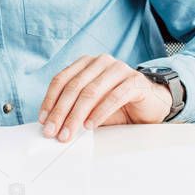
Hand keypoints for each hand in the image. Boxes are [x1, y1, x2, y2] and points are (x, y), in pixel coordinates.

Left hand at [39, 54, 172, 141]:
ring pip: (91, 91)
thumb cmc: (118, 105)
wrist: (151, 104)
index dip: (50, 100)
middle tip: (53, 131)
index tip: (44, 120)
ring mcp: (119, 68)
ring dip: (76, 115)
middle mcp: (101, 61)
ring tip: (69, 132)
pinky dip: (100, 112)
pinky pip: (114, 96)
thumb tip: (52, 124)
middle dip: (61, 111)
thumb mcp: (91, 106)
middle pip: (74, 86)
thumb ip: (74, 109)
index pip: (61, 79)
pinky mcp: (135, 80)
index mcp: (87, 63)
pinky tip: (90, 125)